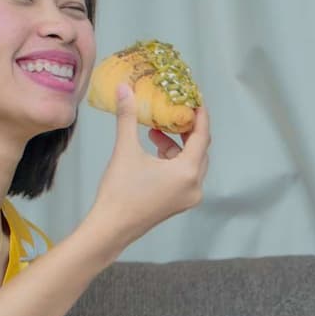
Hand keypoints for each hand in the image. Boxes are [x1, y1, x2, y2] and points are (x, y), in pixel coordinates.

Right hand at [86, 87, 211, 246]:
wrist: (111, 227)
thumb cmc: (120, 191)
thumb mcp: (125, 150)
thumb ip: (127, 117)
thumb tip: (123, 87)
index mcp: (187, 172)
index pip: (202, 137)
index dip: (200, 116)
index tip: (195, 99)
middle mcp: (194, 186)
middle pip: (199, 150)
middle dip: (187, 130)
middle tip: (174, 112)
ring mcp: (189, 197)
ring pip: (191, 163)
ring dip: (176, 146)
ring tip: (154, 132)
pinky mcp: (179, 203)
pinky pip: (184, 175)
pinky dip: (173, 161)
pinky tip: (154, 152)